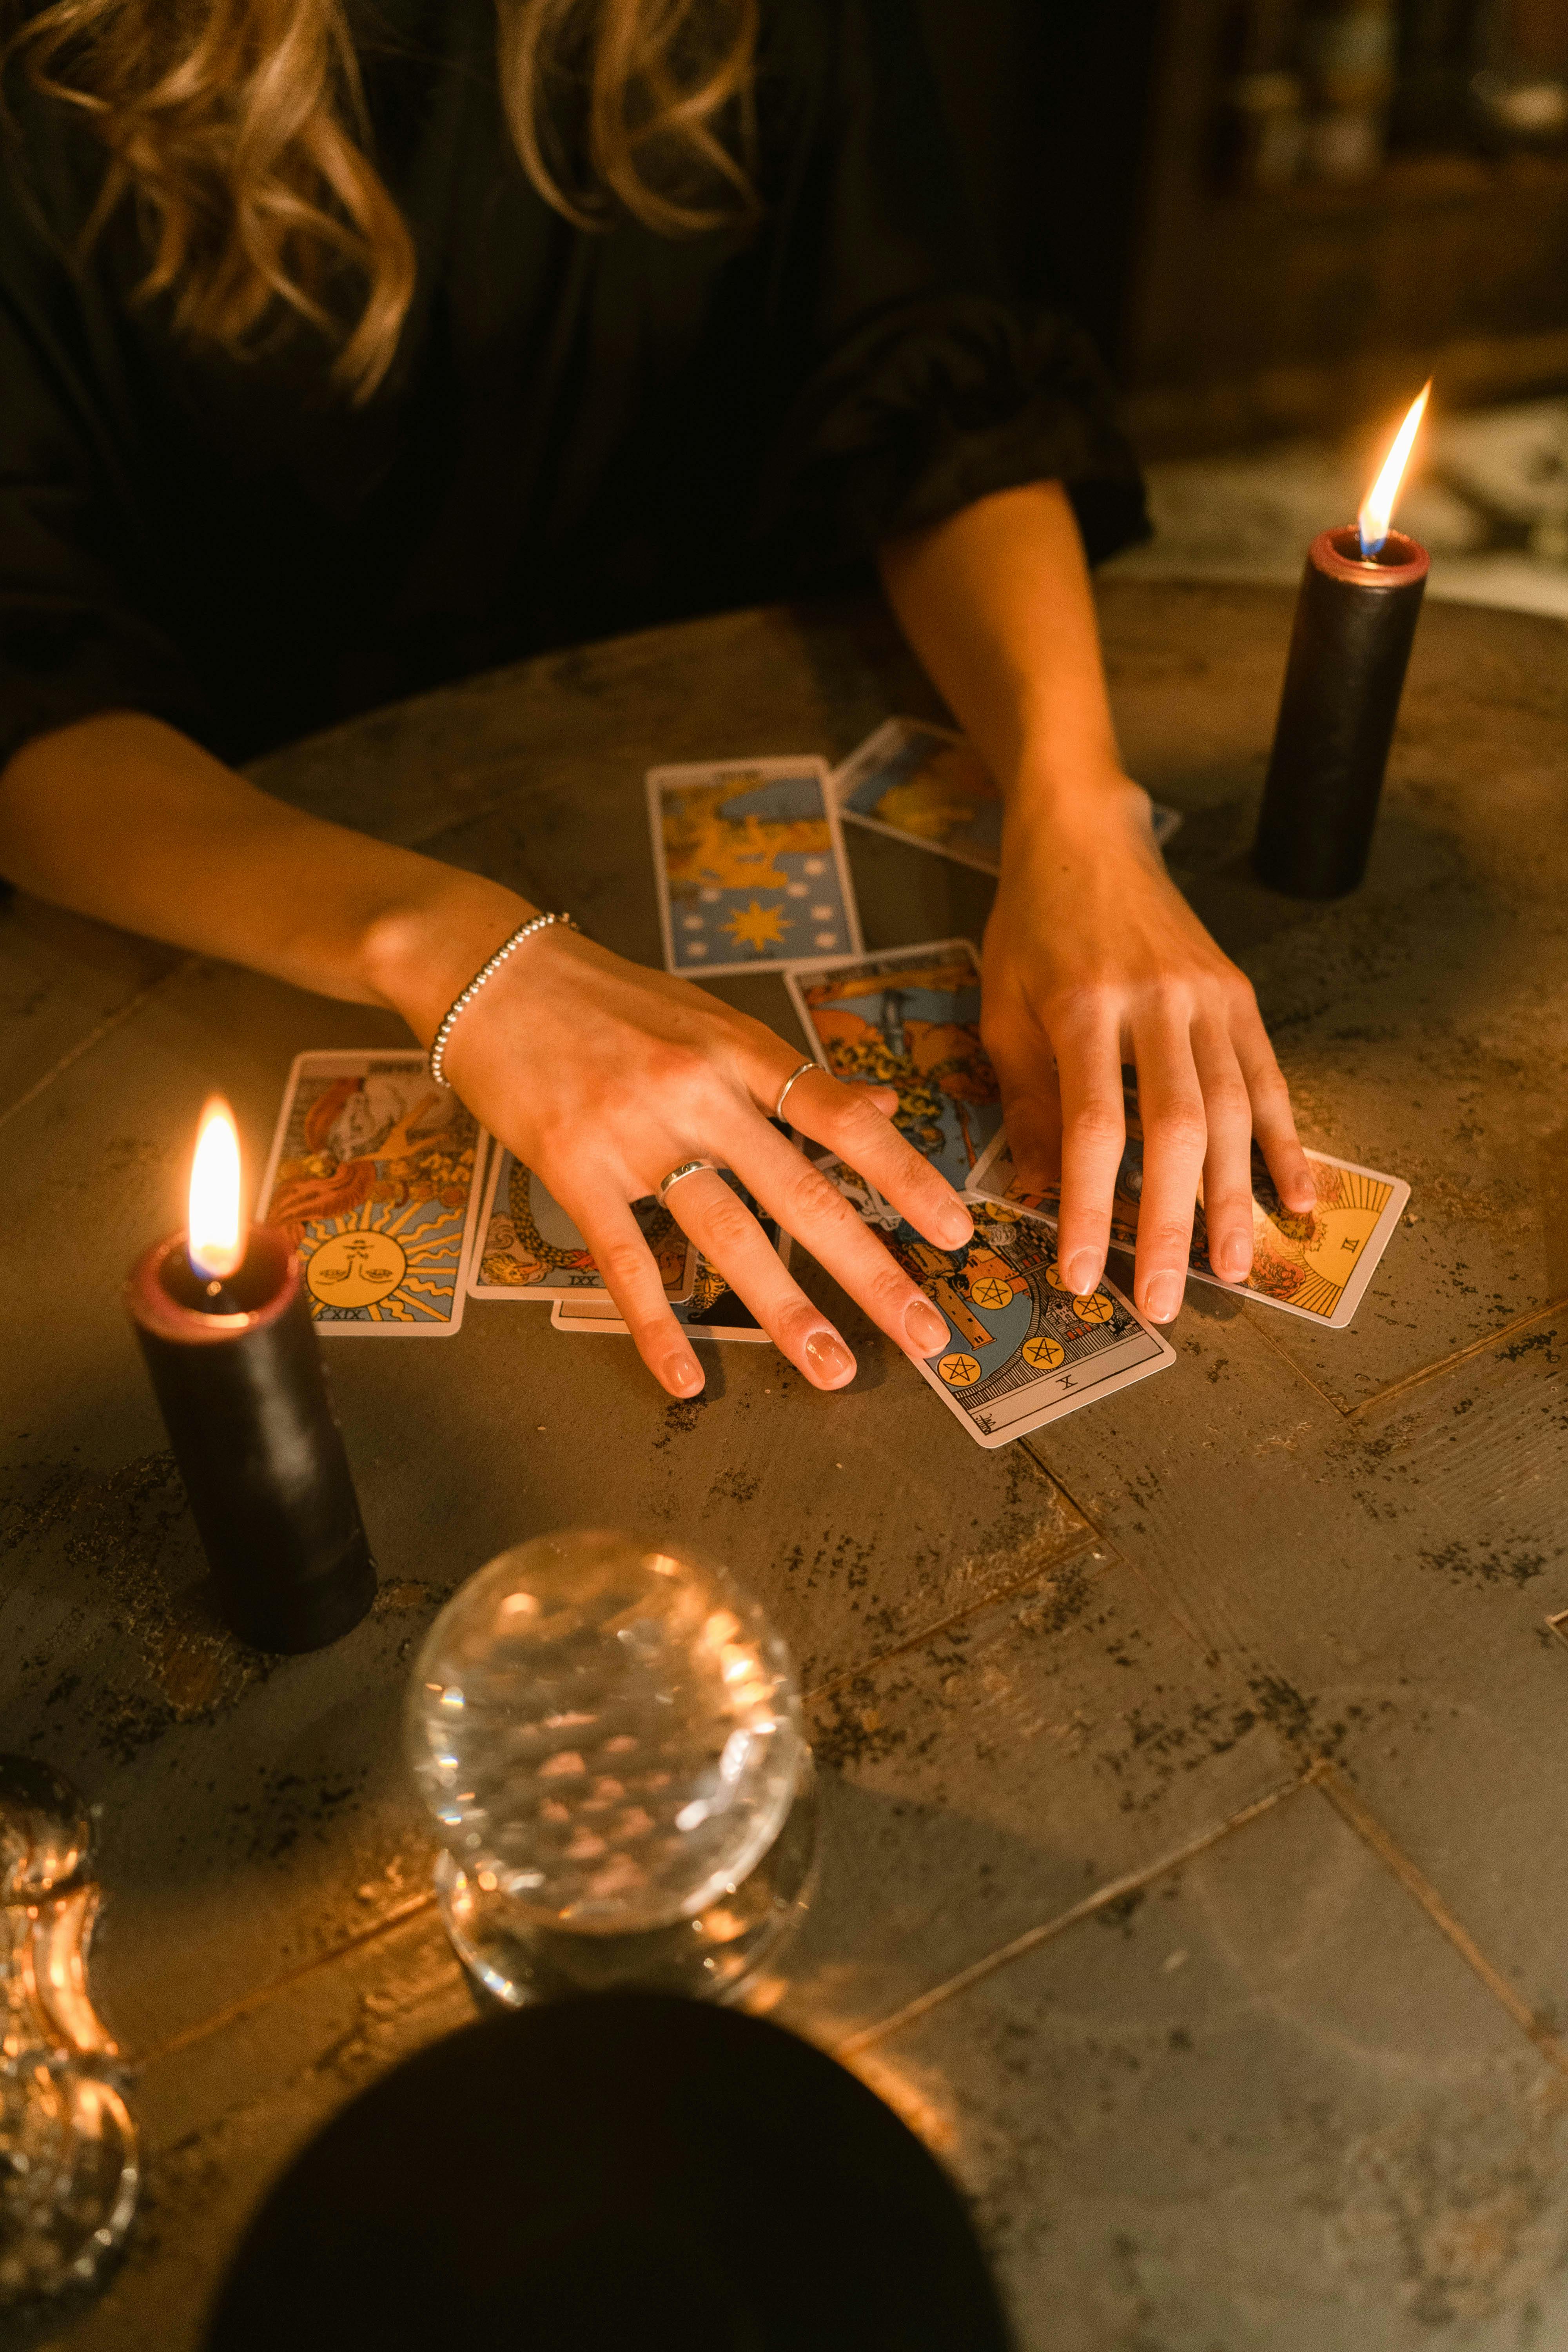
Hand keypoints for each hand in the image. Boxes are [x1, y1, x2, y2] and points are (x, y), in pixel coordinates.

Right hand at [409, 903, 972, 1396]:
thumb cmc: (606, 997)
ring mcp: (635, 1133)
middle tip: (925, 1333)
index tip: (955, 1229)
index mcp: (739, 1049)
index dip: (904, 1174)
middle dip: (870, 1269)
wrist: (490, 970)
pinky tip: (687, 1377)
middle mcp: (698, 1092)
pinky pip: (624, 1259)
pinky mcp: (574, 1168)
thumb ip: (790, 1073)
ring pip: (727, 1233)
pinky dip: (656, 1324)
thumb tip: (881, 1109)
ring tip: (833, 1368)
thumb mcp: (708, 1017)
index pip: (840, 1117)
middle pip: (800, 1191)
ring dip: (786, 1310)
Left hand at [981, 775, 1314, 1321]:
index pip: (1095, 1126)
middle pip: (1175, 1127)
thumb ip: (1027, 1100)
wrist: (1086, 837)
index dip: (1093, 1208)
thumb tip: (1043, 1194)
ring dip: (1235, 1197)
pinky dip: (1286, 1141)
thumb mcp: (1003, 1009)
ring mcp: (1208, 996)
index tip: (1085, 1274)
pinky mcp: (1239, 994)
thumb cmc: (1031, 930)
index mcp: (1083, 1006)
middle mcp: (1157, 1001)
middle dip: (1174, 1221)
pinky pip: (1269, 1078)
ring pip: (1232, 1109)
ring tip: (1233, 1269)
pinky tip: (1296, 1199)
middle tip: (1170, 1299)